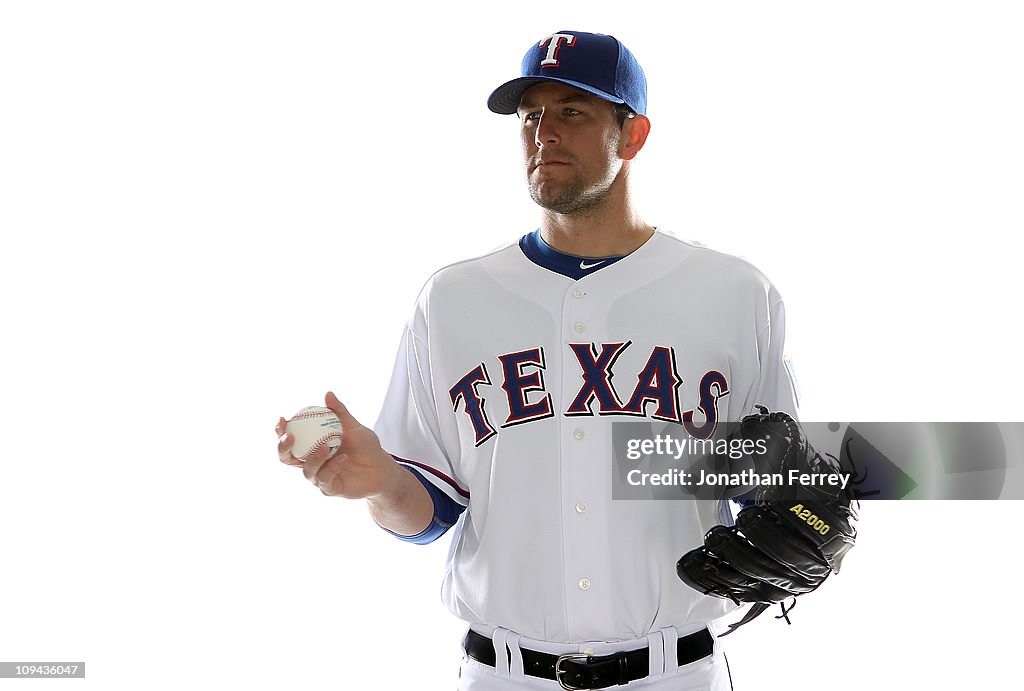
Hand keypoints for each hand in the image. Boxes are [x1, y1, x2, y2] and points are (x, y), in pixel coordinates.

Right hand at [277, 391, 399, 498]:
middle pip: (287, 458)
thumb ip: (340, 413)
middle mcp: (310, 462)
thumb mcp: (354, 427)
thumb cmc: (365, 447)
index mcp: (311, 445)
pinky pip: (325, 479)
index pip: (289, 439)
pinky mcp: (330, 489)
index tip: (283, 419)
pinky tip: (344, 457)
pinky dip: (333, 467)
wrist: (382, 468)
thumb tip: (328, 394)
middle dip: (283, 448)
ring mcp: (319, 477)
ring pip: (307, 470)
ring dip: (313, 458)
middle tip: (290, 437)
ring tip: (326, 446)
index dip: (280, 431)